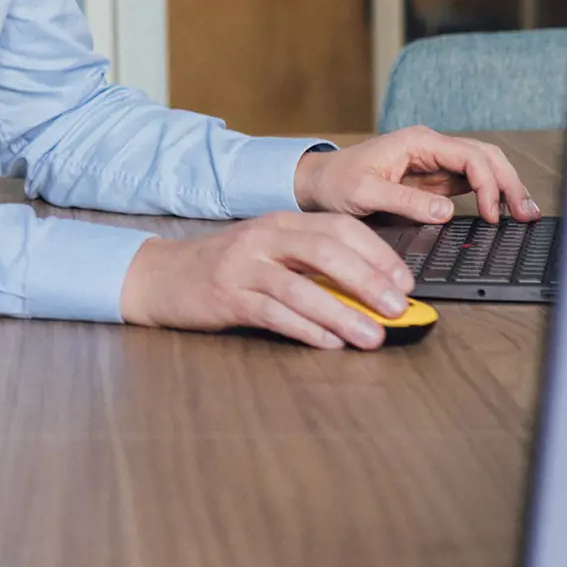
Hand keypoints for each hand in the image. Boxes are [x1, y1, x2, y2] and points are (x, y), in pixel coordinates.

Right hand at [119, 213, 416, 349]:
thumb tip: (370, 293)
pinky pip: (272, 312)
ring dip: (342, 313)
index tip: (405, 283)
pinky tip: (329, 343)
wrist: (161, 276)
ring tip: (372, 336)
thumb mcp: (270, 253)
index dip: (378, 254)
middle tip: (398, 309)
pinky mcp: (226, 297)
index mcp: (281, 222)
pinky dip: (305, 328)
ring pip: (301, 286)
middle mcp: (264, 237)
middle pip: (326, 251)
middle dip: (368, 281)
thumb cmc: (225, 268)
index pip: (340, 228)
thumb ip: (311, 265)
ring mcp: (243, 266)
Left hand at [290, 126, 539, 224]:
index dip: (489, 186)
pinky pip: (470, 182)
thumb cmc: (336, 182)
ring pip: (483, 167)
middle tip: (527, 214)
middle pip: (485, 157)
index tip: (493, 215)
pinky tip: (501, 212)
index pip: (470, 157)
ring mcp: (434, 161)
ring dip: (505, 187)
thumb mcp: (365, 193)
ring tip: (525, 213)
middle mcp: (431, 146)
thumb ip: (406, 201)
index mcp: (418, 142)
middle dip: (510, 183)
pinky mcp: (432, 178)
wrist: (317, 182)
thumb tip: (448, 211)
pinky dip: (490, 195)